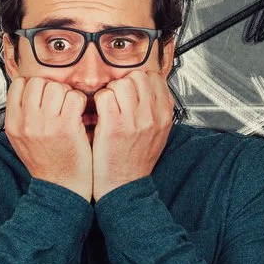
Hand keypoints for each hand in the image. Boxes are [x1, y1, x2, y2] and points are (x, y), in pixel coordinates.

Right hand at [5, 76, 92, 200]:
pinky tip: (78, 112)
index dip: (33, 86)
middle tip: (57, 101)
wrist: (61, 188)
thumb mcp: (20, 140)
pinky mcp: (67, 127)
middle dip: (50, 87)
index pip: (18, 85)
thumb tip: (25, 89)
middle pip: (38, 82)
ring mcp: (46, 124)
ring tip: (68, 108)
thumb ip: (20, 115)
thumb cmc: (44, 162)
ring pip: (56, 87)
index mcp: (13, 123)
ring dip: (66, 94)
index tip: (42, 96)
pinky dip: (79, 101)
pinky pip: (74, 97)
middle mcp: (27, 122)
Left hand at [91, 70, 174, 201]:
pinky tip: (100, 111)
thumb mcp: (159, 134)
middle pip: (138, 76)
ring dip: (111, 90)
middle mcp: (151, 115)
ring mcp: (132, 120)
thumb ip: (157, 109)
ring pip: (121, 83)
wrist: (125, 187)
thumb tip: (151, 87)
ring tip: (110, 104)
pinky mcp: (113, 126)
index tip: (133, 87)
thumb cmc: (137, 161)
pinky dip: (99, 100)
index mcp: (164, 116)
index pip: (155, 78)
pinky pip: (104, 96)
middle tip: (119, 96)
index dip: (141, 79)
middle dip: (125, 82)